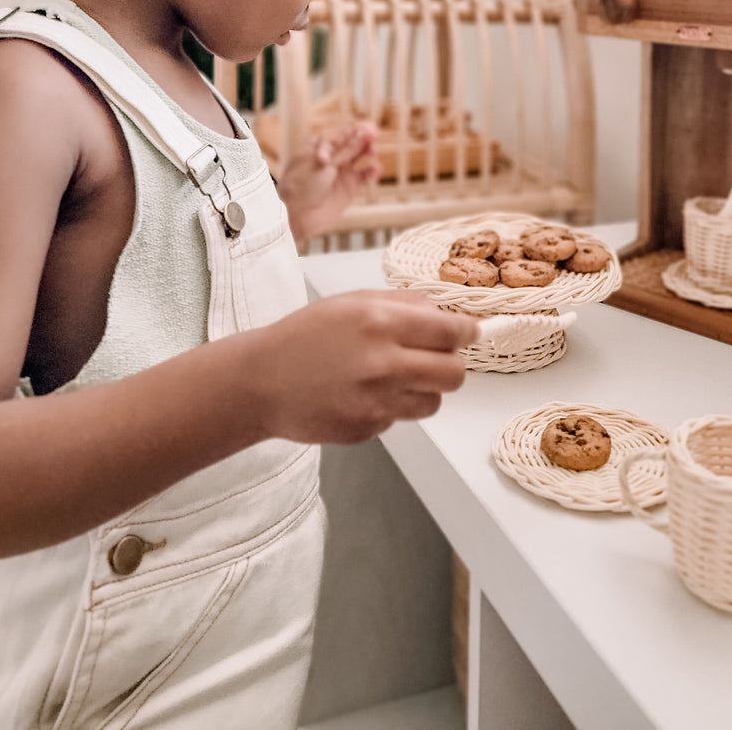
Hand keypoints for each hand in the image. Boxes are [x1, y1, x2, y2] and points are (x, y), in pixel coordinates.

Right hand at [250, 290, 478, 443]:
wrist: (260, 381)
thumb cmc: (305, 335)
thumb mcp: (353, 302)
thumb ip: (404, 305)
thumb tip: (449, 316)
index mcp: (380, 323)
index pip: (450, 332)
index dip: (468, 332)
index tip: (471, 332)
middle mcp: (382, 363)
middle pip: (454, 374)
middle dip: (452, 365)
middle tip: (435, 358)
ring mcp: (375, 402)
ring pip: (433, 402)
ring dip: (423, 389)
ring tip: (393, 376)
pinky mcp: (367, 429)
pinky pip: (400, 419)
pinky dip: (391, 407)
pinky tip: (362, 394)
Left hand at [277, 121, 380, 242]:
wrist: (295, 217)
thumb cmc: (300, 186)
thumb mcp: (323, 164)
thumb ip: (346, 150)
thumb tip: (365, 132)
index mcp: (320, 145)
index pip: (342, 130)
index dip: (357, 128)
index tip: (370, 129)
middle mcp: (332, 156)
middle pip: (354, 140)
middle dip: (365, 138)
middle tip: (373, 139)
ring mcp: (341, 171)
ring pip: (361, 156)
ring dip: (369, 151)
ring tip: (373, 153)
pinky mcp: (349, 187)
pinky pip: (365, 176)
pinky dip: (372, 171)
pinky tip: (375, 170)